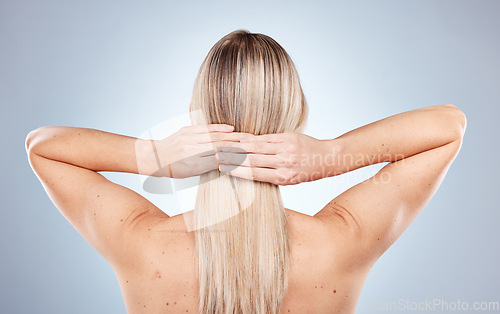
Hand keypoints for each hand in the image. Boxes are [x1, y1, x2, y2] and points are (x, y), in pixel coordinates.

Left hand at [151, 124, 251, 177]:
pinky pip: (206, 128)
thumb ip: (208, 168)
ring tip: (247, 137)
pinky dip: (220, 128)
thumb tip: (226, 164)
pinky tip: (231, 128)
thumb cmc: (173, 169)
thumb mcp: (191, 174)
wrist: (154, 157)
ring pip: (216, 136)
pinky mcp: (187, 130)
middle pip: (221, 147)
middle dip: (239, 146)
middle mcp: (192, 151)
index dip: (236, 158)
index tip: (250, 157)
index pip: (220, 159)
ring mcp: (189, 139)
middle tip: (254, 145)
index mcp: (194, 164)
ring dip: (233, 136)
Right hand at [215, 132, 335, 184]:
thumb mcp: (289, 180)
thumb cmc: (306, 172)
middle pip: (251, 159)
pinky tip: (242, 139)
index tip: (222, 169)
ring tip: (225, 146)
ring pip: (257, 146)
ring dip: (239, 147)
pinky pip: (266, 137)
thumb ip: (269, 175)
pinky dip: (253, 138)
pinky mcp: (288, 137)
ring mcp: (286, 149)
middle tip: (217, 156)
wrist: (326, 158)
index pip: (253, 173)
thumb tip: (247, 171)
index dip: (236, 171)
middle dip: (232, 158)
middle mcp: (284, 163)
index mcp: (283, 177)